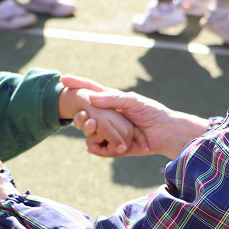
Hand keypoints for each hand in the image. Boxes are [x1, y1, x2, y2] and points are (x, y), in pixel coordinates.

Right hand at [62, 76, 206, 157]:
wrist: (165, 131)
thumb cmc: (151, 111)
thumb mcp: (131, 100)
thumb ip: (112, 99)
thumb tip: (92, 99)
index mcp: (112, 101)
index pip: (91, 90)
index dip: (78, 84)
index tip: (63, 78)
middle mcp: (110, 116)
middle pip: (87, 114)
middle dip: (81, 116)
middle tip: (80, 115)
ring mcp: (112, 131)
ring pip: (92, 133)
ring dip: (89, 133)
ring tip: (92, 129)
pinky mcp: (116, 146)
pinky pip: (101, 149)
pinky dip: (98, 149)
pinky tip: (94, 146)